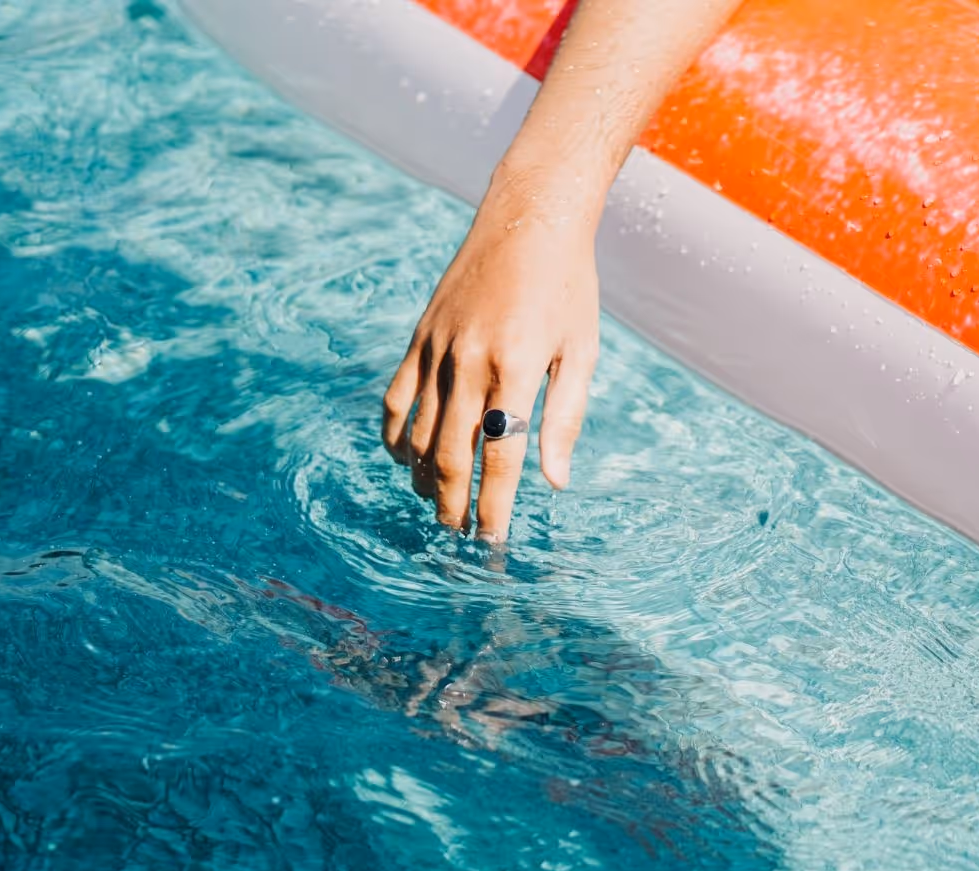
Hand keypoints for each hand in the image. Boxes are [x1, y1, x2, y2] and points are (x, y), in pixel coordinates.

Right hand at [382, 180, 599, 540]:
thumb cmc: (568, 288)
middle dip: (454, 504)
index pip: (500, 455)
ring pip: (418, 432)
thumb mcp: (582, 352)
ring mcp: (438, 348)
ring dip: (424, 479)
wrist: (529, 219)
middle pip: (451, 454)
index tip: (492, 544)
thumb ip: (566, 418)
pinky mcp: (420, 337)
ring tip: (438, 506)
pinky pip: (397, 398)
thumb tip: (554, 482)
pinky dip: (396, 436)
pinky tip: (406, 460)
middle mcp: (471, 360)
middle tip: (460, 536)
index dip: (494, 507)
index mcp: (519, 367)